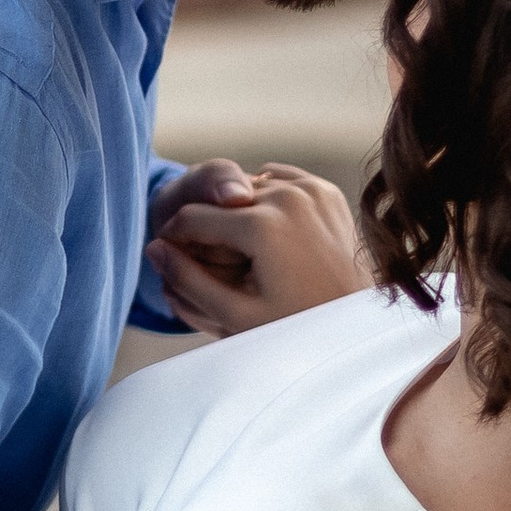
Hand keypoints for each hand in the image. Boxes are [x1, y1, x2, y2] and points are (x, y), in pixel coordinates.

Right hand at [146, 162, 365, 333]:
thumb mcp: (235, 316)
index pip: (191, 219)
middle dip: (204, 228)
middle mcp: (287, 197)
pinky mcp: (326, 191)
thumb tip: (153, 251)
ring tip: (236, 251)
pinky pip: (279, 182)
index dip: (172, 240)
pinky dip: (265, 200)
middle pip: (218, 203)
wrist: (356, 323)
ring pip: (247, 189)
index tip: (170, 258)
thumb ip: (189, 282)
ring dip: (234, 213)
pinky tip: (264, 232)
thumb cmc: (295, 328)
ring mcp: (311, 190)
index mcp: (261, 226)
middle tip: (205, 261)